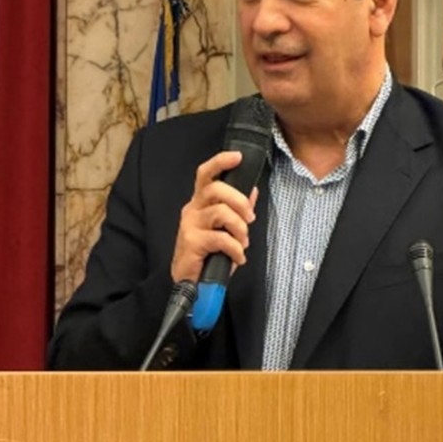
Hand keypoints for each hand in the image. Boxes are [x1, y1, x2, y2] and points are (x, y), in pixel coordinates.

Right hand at [171, 151, 258, 283]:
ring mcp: (190, 225)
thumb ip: (237, 210)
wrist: (193, 284)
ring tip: (243, 244)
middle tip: (250, 218)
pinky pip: (221, 238)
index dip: (220, 162)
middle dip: (239, 201)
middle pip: (216, 189)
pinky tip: (238, 258)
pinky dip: (236, 249)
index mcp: (200, 203)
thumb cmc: (209, 255)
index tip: (238, 156)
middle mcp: (192, 210)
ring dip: (239, 229)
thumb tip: (252, 190)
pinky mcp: (191, 242)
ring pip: (221, 212)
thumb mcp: (227, 230)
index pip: (205, 174)